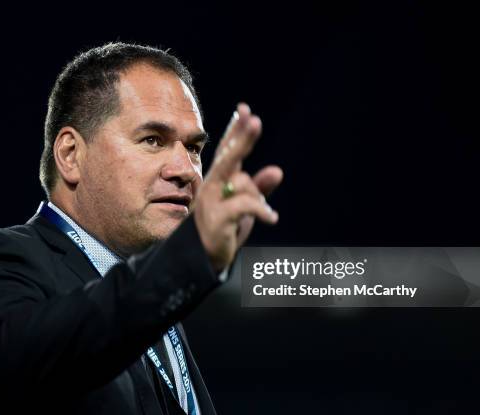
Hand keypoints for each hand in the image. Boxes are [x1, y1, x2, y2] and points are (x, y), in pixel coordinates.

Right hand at [193, 103, 282, 270]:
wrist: (202, 258)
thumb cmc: (223, 228)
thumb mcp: (244, 206)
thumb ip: (259, 188)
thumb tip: (277, 170)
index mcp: (218, 180)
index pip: (227, 151)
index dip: (236, 131)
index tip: (244, 109)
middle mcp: (212, 186)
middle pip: (229, 158)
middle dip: (242, 139)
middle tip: (254, 120)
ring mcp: (211, 201)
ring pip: (241, 182)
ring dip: (258, 196)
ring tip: (264, 213)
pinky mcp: (217, 218)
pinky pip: (245, 205)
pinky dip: (261, 210)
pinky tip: (271, 218)